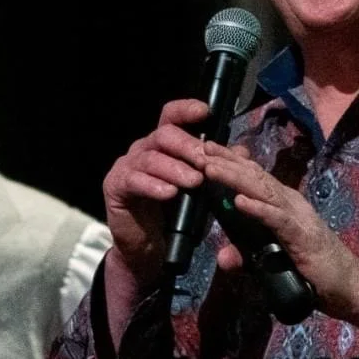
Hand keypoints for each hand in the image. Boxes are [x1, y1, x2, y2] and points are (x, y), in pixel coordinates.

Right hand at [101, 98, 209, 287]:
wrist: (148, 248)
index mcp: (163, 145)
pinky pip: (133, 181)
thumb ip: (216, 169)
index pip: (171, 117)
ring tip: (194, 181)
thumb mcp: (199, 190)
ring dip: (175, 168)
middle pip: (163, 134)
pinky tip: (169, 193)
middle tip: (205, 160)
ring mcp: (127, 166)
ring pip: (150, 158)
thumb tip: (243, 152)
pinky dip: (153, 186)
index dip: (185, 110)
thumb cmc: (173, 214)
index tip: (205, 111)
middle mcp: (143, 149)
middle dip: (187, 145)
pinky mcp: (115, 186)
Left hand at [202, 141, 358, 339]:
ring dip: (234, 178)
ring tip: (210, 168)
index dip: (231, 161)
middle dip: (227, 161)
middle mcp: (290, 203)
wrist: (350, 288)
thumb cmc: (314, 271)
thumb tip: (223, 257)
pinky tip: (239, 201)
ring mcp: (298, 217)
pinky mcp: (302, 236)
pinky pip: (277, 219)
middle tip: (201, 148)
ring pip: (262, 191)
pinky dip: (258, 209)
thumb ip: (247, 258)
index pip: (254, 177)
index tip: (207, 149)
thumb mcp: (272, 263)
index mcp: (283, 204)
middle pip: (255, 177)